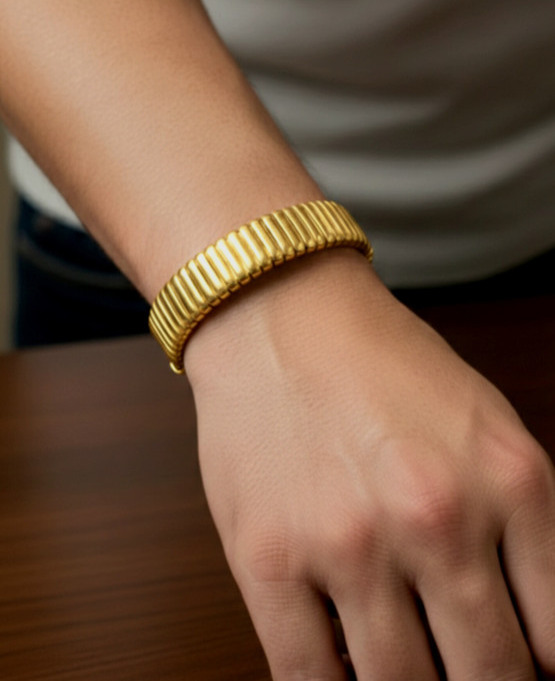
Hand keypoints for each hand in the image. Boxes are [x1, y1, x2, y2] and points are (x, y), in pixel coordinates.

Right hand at [185, 248, 554, 679]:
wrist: (280, 314)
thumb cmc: (379, 362)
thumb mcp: (485, 426)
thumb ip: (516, 529)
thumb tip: (521, 629)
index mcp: (509, 482)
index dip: (539, 673)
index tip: (519, 672)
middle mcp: (436, 519)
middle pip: (488, 677)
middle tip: (460, 669)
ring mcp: (347, 544)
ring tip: (402, 666)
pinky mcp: (267, 557)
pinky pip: (306, 677)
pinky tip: (340, 671)